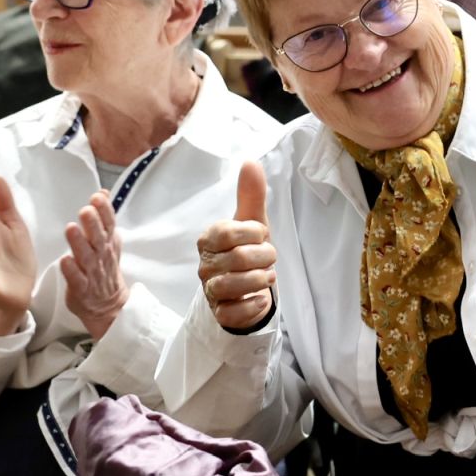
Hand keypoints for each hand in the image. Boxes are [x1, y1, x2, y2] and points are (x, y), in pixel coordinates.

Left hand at [60, 190, 127, 339]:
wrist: (109, 305)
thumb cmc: (104, 269)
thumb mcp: (108, 241)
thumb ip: (104, 218)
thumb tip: (103, 193)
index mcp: (107, 243)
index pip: (109, 224)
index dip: (105, 211)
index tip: (97, 197)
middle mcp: (102, 256)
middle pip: (98, 238)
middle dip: (93, 224)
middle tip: (85, 210)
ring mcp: (92, 273)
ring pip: (87, 256)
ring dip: (79, 243)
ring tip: (71, 229)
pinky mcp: (82, 289)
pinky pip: (77, 279)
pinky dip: (72, 270)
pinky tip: (65, 261)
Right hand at [197, 162, 277, 330]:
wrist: (250, 288)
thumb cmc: (248, 251)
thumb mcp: (253, 223)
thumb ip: (251, 195)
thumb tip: (250, 161)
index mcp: (209, 240)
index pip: (228, 232)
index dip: (254, 233)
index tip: (261, 235)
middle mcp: (205, 265)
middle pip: (238, 258)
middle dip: (265, 257)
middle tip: (270, 258)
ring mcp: (210, 290)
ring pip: (234, 285)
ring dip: (260, 280)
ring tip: (268, 276)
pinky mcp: (219, 313)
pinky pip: (233, 313)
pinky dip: (252, 306)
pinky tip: (261, 299)